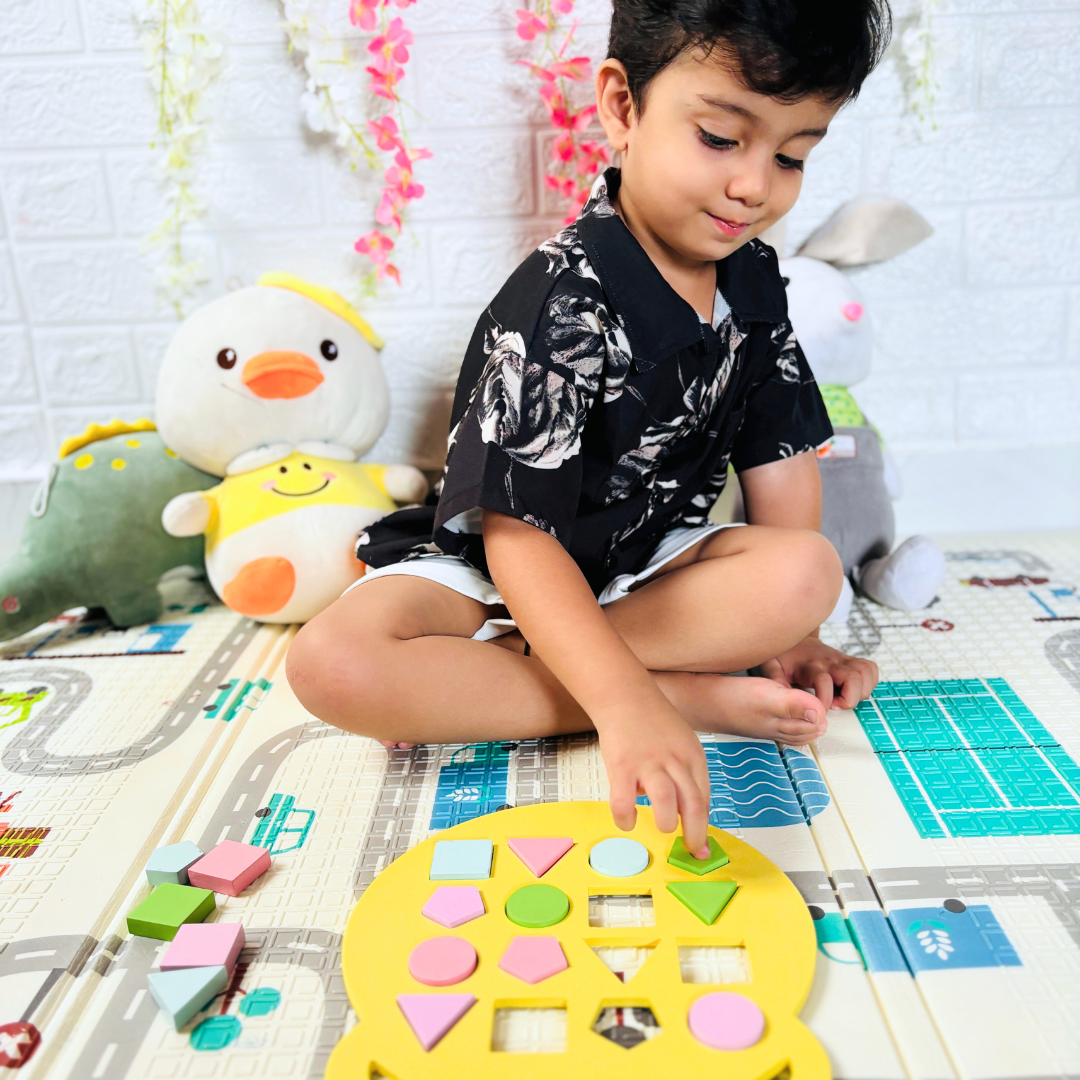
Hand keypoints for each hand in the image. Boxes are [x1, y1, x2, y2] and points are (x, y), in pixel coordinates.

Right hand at [597, 701, 711, 859]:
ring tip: (663, 827)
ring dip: (667, 823)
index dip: (705, 826)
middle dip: (695, 834)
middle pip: (694, 804)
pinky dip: (626, 818)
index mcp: (692, 756)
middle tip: (690, 849)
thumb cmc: (651, 721)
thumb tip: (684, 812)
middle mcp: (674, 760)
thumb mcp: (680, 742)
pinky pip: (624, 801)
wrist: (624, 694)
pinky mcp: (622, 765)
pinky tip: (627, 820)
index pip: (705, 797)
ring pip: (666, 802)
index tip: (701, 846)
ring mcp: (648, 763)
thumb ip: (684, 774)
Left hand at [759, 635, 877, 711]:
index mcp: (810, 666)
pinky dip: (869, 682)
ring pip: (865, 673)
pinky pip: (870, 669)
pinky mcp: (850, 661)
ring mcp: (842, 660)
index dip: (824, 700)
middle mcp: (830, 662)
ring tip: (844, 699)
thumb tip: (783, 700)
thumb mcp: (772, 666)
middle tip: (835, 705)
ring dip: (861, 692)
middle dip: (849, 698)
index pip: (823, 681)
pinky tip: (854, 690)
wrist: (794, 636)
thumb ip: (776, 682)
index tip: (817, 709)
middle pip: (853, 677)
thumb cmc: (784, 655)